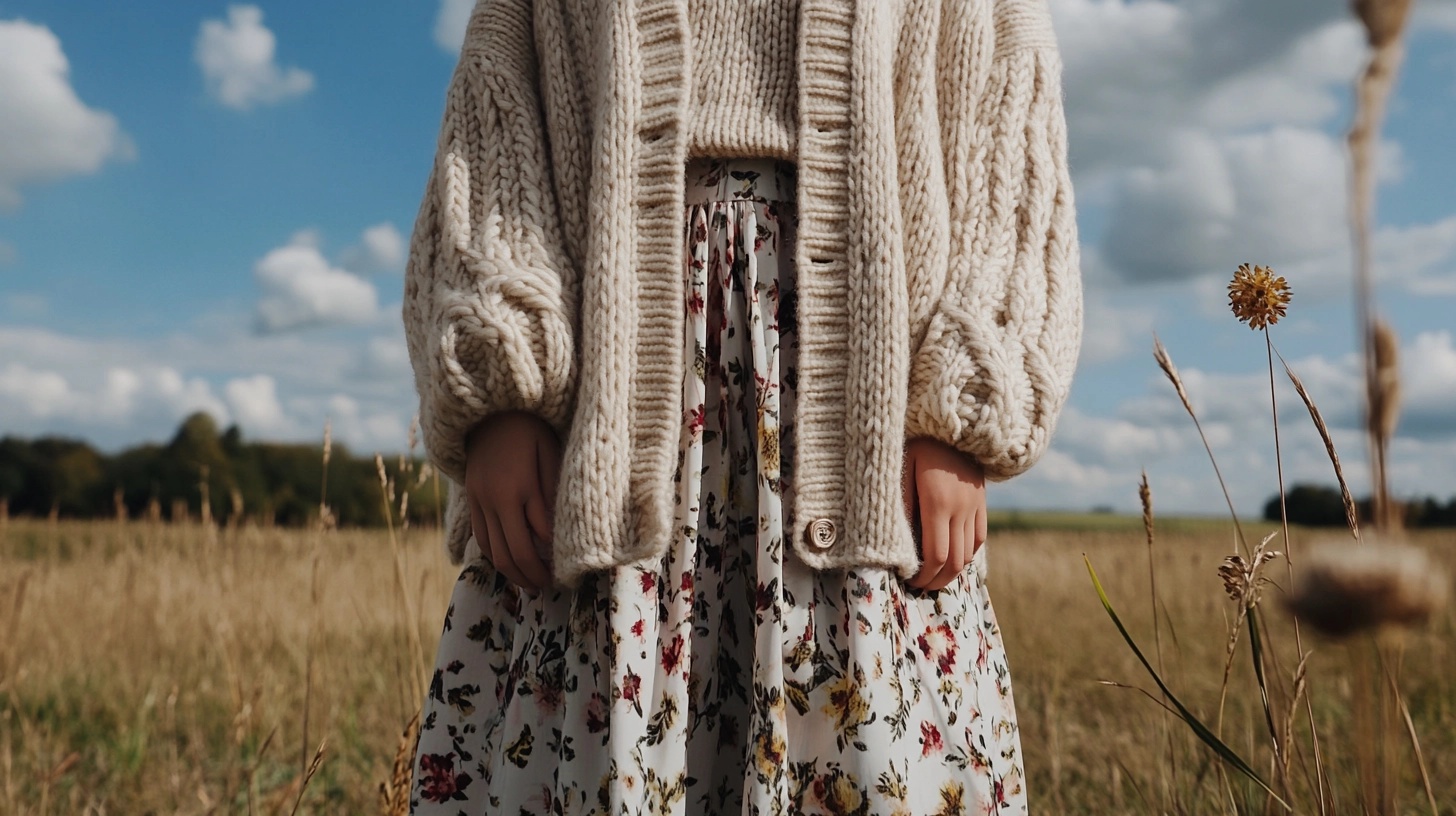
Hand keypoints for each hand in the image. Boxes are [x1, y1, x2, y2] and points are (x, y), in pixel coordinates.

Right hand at [463, 410, 561, 592]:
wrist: (490, 410)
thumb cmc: (530, 428)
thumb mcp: (550, 452)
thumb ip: (552, 490)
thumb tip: (555, 532)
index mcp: (518, 487)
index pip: (538, 537)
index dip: (552, 559)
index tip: (569, 571)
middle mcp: (494, 499)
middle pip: (512, 553)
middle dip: (532, 576)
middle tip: (550, 588)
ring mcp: (479, 501)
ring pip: (493, 551)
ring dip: (512, 573)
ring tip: (531, 584)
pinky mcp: (471, 500)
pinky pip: (481, 538)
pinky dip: (496, 556)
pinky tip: (511, 565)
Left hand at [902, 437, 986, 591]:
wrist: (949, 419)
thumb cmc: (914, 442)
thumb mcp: (899, 470)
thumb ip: (900, 506)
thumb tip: (898, 545)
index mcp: (937, 502)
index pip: (936, 555)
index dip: (924, 576)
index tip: (909, 582)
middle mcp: (961, 507)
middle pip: (954, 561)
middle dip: (936, 580)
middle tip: (919, 587)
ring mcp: (975, 504)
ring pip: (969, 554)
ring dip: (952, 571)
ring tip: (933, 576)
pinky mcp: (981, 500)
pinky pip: (979, 537)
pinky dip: (967, 554)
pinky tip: (951, 558)